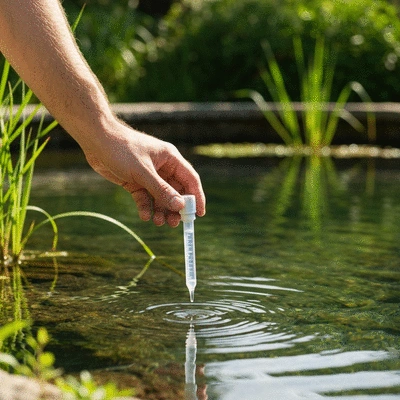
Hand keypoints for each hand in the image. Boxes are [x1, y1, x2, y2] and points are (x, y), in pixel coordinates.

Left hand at [82, 120, 205, 226]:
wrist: (95, 140)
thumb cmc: (121, 149)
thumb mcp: (143, 172)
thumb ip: (161, 190)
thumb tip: (180, 206)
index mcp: (170, 158)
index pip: (190, 179)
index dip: (196, 197)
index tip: (198, 214)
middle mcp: (162, 167)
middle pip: (176, 191)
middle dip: (176, 208)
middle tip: (175, 223)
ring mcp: (148, 175)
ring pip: (160, 197)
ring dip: (161, 210)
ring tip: (159, 222)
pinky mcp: (135, 181)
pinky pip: (145, 197)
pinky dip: (146, 207)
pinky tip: (145, 216)